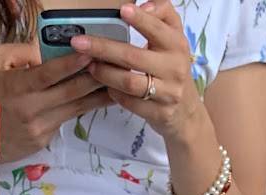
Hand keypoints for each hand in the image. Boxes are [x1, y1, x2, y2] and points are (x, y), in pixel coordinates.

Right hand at [0, 42, 109, 161]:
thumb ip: (22, 53)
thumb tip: (46, 52)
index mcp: (17, 88)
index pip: (49, 74)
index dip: (71, 64)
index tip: (92, 53)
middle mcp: (30, 111)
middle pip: (71, 93)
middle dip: (96, 78)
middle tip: (117, 66)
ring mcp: (38, 129)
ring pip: (74, 109)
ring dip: (98, 96)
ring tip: (118, 84)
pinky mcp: (42, 142)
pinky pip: (64, 120)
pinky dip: (80, 108)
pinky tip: (96, 99)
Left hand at [71, 0, 202, 143]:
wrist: (186, 110)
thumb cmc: (171, 67)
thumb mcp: (173, 37)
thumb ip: (161, 14)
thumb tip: (143, 5)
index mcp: (177, 44)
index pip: (157, 29)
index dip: (140, 19)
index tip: (122, 10)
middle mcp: (175, 67)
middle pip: (133, 57)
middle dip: (103, 49)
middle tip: (80, 43)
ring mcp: (168, 93)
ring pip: (129, 83)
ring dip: (105, 74)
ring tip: (90, 66)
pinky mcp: (160, 113)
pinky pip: (131, 103)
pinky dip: (114, 93)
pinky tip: (105, 87)